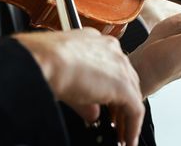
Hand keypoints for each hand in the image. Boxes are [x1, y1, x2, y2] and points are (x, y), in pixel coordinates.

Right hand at [14, 28, 143, 145]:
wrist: (45, 59)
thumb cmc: (46, 62)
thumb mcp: (67, 79)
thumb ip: (85, 98)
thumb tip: (92, 113)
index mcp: (97, 43)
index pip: (111, 68)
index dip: (111, 90)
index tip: (108, 107)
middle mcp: (112, 51)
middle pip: (125, 80)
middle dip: (121, 104)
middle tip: (117, 124)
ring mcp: (120, 66)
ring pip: (132, 94)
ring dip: (128, 117)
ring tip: (123, 135)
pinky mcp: (122, 85)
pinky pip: (135, 110)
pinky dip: (132, 127)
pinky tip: (128, 140)